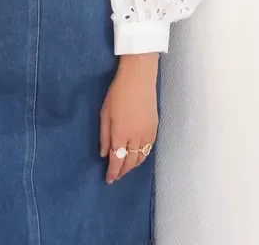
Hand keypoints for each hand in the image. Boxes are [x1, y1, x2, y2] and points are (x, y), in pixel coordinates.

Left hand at [100, 53, 159, 183]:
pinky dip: (142, 156)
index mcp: (120, 134)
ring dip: (133, 166)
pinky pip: (149, 149)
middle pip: (130, 163)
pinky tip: (137, 156)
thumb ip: (104, 136)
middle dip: (122, 172)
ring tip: (125, 168)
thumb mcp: (105, 113)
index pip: (117, 161)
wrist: (138, 78)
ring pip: (141, 158)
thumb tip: (104, 154)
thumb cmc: (118, 93)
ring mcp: (147, 134)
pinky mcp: (155, 128)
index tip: (108, 180)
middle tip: (115, 176)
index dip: (112, 172)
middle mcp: (135, 138)